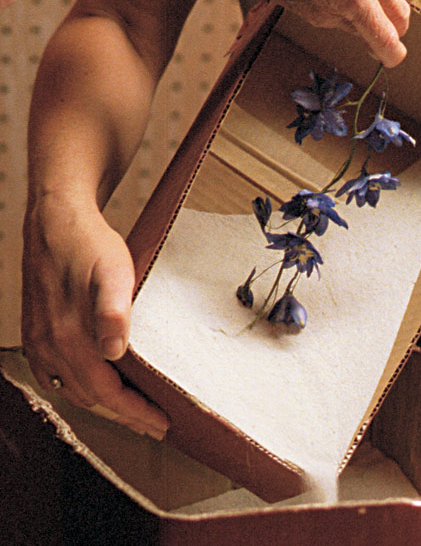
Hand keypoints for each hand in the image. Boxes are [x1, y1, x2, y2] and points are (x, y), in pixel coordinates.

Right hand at [21, 191, 168, 438]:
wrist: (56, 221)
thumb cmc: (89, 244)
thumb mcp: (113, 270)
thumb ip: (113, 310)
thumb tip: (114, 352)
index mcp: (69, 337)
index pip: (106, 392)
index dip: (135, 412)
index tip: (161, 423)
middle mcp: (50, 346)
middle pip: (91, 397)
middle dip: (124, 414)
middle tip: (153, 422)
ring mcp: (39, 340)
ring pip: (72, 389)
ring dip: (102, 403)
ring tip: (129, 408)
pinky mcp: (35, 331)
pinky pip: (53, 374)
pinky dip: (76, 387)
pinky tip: (90, 385)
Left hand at [181, 0, 409, 67]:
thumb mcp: (314, 16)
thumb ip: (349, 27)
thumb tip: (372, 38)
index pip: (388, 36)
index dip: (390, 54)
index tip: (387, 59)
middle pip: (402, 14)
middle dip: (390, 31)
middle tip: (373, 39)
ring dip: (384, 7)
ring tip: (357, 9)